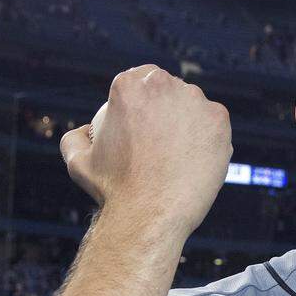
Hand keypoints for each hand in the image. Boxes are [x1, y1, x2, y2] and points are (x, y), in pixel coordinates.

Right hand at [59, 65, 232, 237]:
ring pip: (193, 106)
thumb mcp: (77, 161)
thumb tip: (86, 131)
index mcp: (128, 85)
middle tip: (163, 139)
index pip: (140, 80)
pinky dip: (207, 138)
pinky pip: (214, 124)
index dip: (142, 102)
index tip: (144, 122)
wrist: (148, 215)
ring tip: (180, 153)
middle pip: (168, 89)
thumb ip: (76, 138)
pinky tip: (196, 158)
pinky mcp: (219, 120)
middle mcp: (162, 84)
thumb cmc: (112, 191)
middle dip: (165, 109)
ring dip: (187, 122)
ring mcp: (194, 101)